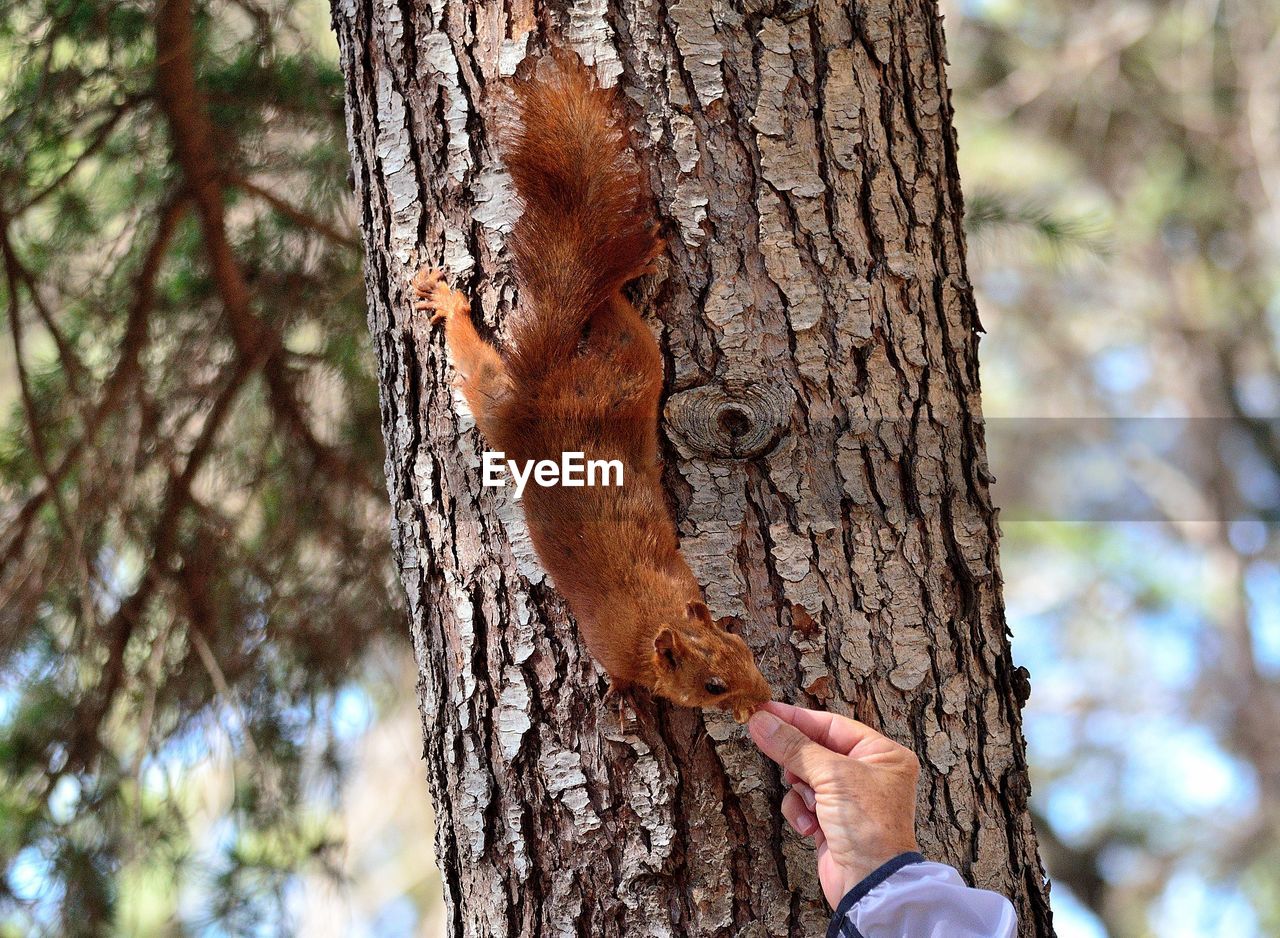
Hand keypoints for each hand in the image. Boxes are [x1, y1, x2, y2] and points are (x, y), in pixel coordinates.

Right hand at [748, 701, 920, 908]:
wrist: (870, 885)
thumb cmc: (867, 825)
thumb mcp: (832, 776)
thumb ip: (794, 745)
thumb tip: (760, 720)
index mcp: (882, 753)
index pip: (832, 725)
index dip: (796, 718)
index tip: (763, 710)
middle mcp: (869, 773)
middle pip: (816, 750)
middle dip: (798, 760)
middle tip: (769, 747)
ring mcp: (849, 798)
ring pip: (805, 776)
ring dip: (801, 790)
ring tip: (811, 804)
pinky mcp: (831, 821)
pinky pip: (803, 802)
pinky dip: (801, 812)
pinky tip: (809, 827)